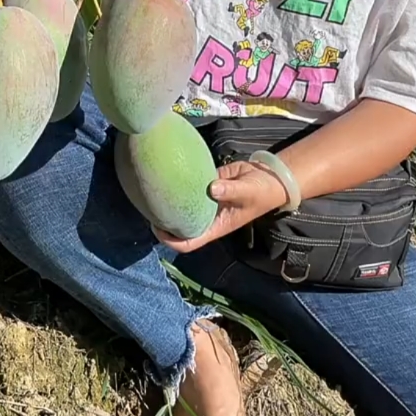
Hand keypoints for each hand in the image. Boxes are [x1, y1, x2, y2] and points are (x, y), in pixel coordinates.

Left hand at [153, 160, 286, 253]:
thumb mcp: (247, 191)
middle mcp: (207, 217)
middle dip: (162, 221)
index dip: (170, 240)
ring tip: (149, 191)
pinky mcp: (206, 185)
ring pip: (182, 207)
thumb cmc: (260, 191)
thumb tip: (210, 187)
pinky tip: (165, 173)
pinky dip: (177, 185)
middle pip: (179, 227)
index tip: (156, 227)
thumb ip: (230, 190)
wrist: (269, 177)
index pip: (188, 242)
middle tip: (146, 206)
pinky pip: (188, 187)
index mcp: (215, 227)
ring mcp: (205, 202)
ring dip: (168, 204)